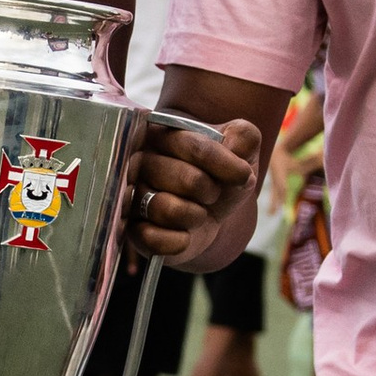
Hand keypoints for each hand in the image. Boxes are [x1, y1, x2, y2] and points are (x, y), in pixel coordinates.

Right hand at [126, 114, 263, 271]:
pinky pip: (155, 239)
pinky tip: (184, 235)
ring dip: (195, 216)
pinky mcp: (133, 231)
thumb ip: (244, 136)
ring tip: (197, 213)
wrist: (208, 213)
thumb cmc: (219, 176)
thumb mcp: (240, 150)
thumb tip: (236, 146)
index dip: (228, 165)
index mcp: (162, 134)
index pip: (197, 147)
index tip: (244, 175)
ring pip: (167, 209)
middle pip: (188, 180)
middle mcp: (139, 162)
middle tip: (211, 194)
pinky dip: (179, 241)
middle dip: (212, 192)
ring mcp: (131, 197)